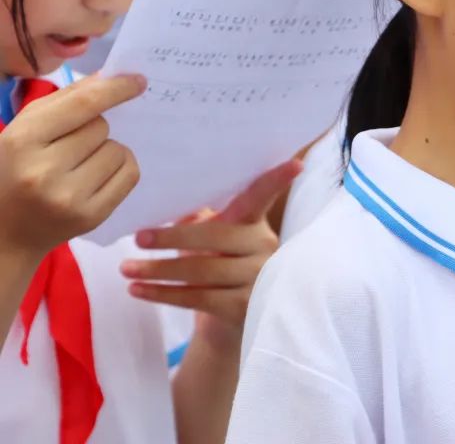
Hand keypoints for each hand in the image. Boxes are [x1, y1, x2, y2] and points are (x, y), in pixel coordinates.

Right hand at [0, 75, 144, 258]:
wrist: (6, 230)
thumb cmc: (15, 169)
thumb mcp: (26, 129)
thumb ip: (66, 99)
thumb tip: (108, 77)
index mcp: (23, 140)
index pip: (83, 105)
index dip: (115, 89)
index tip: (138, 80)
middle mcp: (44, 171)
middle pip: (102, 127)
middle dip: (95, 128)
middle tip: (71, 146)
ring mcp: (69, 197)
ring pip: (119, 150)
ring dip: (108, 150)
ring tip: (81, 164)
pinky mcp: (92, 216)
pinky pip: (130, 174)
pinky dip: (121, 168)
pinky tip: (98, 176)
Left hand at [120, 160, 302, 339]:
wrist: (228, 322)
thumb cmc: (216, 267)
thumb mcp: (209, 240)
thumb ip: (198, 220)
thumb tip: (176, 212)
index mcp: (255, 223)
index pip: (264, 197)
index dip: (277, 179)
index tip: (297, 163)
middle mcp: (264, 247)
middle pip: (217, 238)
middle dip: (173, 237)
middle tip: (138, 238)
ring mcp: (258, 279)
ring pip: (203, 272)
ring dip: (159, 271)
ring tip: (126, 269)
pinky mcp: (245, 308)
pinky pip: (199, 298)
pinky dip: (164, 294)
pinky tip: (138, 290)